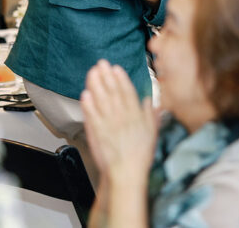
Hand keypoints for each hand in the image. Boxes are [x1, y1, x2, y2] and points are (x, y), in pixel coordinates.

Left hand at [81, 59, 157, 180]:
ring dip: (96, 84)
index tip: (116, 68)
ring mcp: (108, 123)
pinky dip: (88, 104)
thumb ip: (150, 115)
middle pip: (112, 91)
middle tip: (101, 63)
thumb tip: (149, 102)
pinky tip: (85, 94)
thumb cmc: (140, 157)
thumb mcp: (153, 133)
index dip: (121, 78)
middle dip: (106, 75)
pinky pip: (91, 115)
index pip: (127, 92)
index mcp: (135, 116)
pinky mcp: (97, 132)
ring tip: (92, 73)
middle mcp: (121, 117)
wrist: (126, 174)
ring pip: (101, 99)